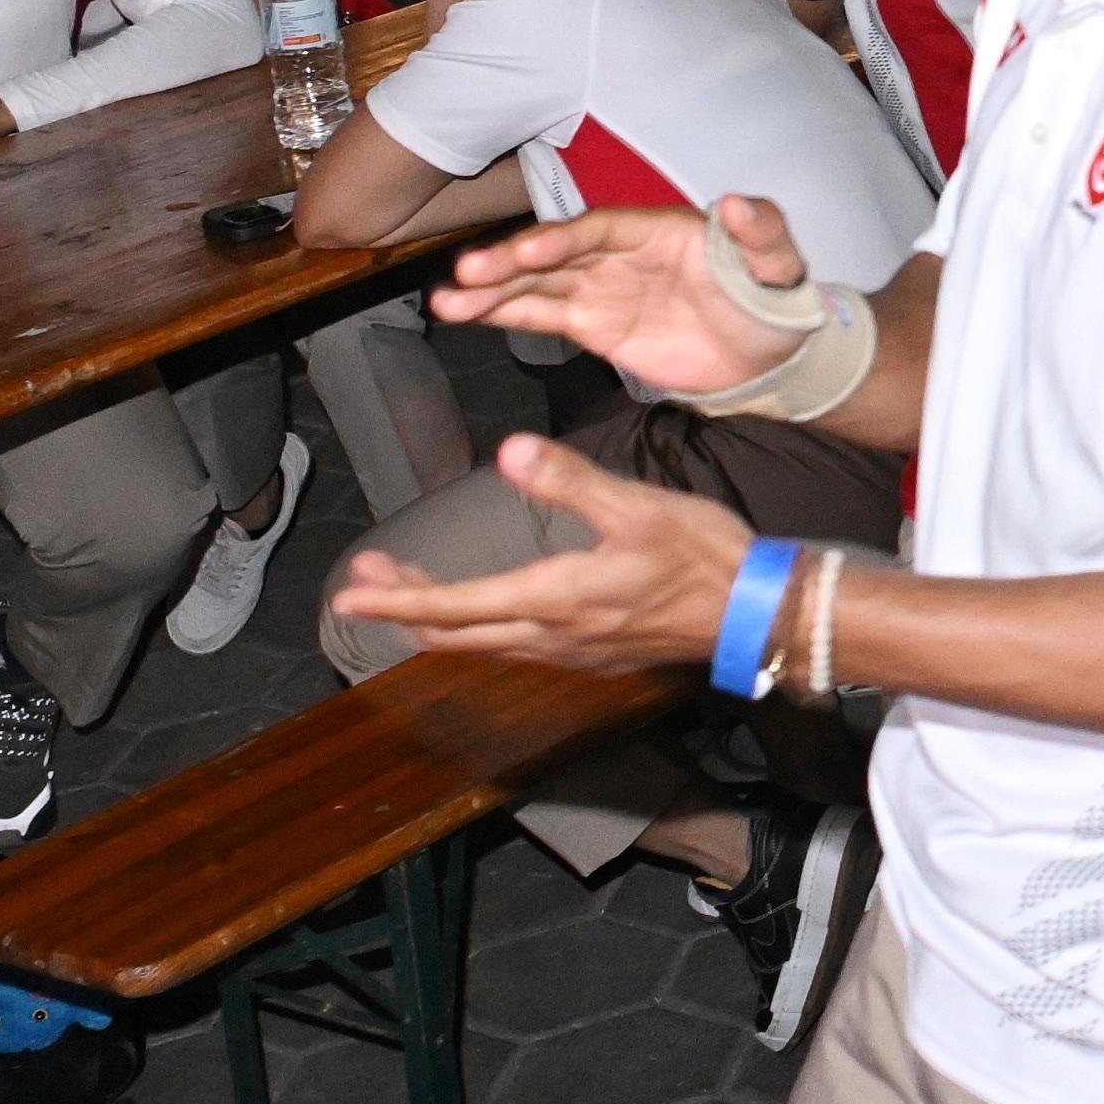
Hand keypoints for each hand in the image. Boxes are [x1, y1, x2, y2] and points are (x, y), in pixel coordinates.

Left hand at [328, 435, 749, 670]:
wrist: (756, 613)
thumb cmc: (703, 557)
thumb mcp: (638, 506)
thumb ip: (569, 480)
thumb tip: (510, 451)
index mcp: (553, 599)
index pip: (454, 608)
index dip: (396, 601)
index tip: (348, 597)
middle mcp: (551, 635)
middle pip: (456, 633)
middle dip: (404, 607)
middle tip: (366, 580)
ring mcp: (571, 650)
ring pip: (483, 643)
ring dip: (439, 618)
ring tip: (410, 590)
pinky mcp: (591, 652)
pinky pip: (515, 647)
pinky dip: (478, 627)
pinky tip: (485, 608)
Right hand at [433, 194, 828, 394]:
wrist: (771, 355)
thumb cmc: (773, 301)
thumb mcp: (780, 266)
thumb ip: (763, 234)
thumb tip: (737, 203)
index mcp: (657, 229)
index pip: (599, 229)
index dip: (562, 240)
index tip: (527, 254)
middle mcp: (620, 253)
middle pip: (556, 255)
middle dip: (511, 264)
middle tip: (467, 275)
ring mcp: (603, 287)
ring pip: (537, 285)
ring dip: (492, 292)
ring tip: (447, 303)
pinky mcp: (594, 325)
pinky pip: (542, 315)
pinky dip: (503, 315)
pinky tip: (463, 315)